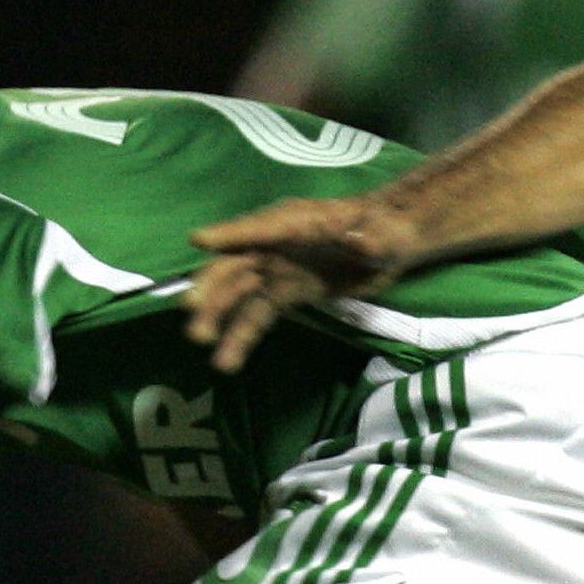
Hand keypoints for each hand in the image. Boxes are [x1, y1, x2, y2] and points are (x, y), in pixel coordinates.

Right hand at [181, 195, 422, 372]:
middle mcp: (276, 244)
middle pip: (237, 263)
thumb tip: (361, 241)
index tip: (200, 241)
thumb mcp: (386, 235)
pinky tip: (226, 362)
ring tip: (202, 342)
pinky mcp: (285, 293)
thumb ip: (373, 240)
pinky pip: (256, 315)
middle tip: (192, 311)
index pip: (261, 226)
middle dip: (213, 285)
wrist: (391, 243)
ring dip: (218, 316)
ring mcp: (278, 269)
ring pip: (240, 293)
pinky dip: (240, 336)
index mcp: (297, 221)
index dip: (232, 234)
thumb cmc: (385, 230)